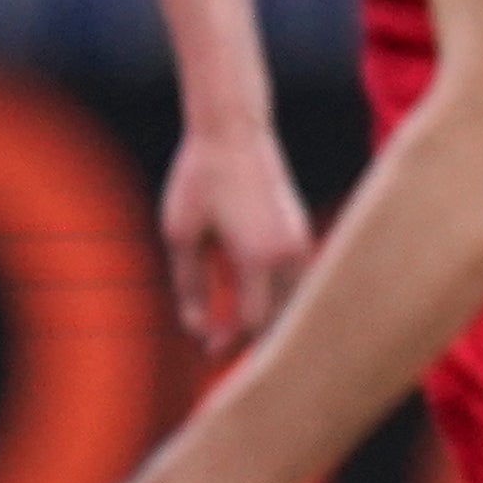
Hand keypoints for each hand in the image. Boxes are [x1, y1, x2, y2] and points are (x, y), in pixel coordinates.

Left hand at [159, 121, 312, 354]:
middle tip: (216, 352)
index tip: (204, 351)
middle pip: (280, 319)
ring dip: (267, 321)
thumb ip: (188, 285)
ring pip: (293, 302)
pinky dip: (276, 300)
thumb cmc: (200, 178)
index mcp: (259, 256)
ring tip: (233, 333)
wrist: (232, 131)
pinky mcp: (300, 231)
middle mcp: (289, 252)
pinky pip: (296, 281)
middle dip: (251, 342)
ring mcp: (300, 241)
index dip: (229, 343)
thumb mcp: (181, 234)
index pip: (253, 321)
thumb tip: (195, 327)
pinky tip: (250, 302)